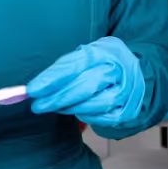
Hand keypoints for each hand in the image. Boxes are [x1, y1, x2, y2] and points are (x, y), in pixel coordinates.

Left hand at [26, 37, 146, 126]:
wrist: (134, 73)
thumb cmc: (103, 64)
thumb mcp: (87, 55)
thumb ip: (63, 69)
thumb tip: (36, 87)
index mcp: (108, 51)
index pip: (77, 64)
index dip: (53, 78)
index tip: (33, 90)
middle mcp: (121, 70)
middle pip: (87, 86)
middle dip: (59, 97)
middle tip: (38, 105)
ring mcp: (127, 91)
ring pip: (95, 104)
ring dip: (70, 108)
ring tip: (56, 106)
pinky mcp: (128, 110)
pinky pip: (102, 117)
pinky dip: (86, 116)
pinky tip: (77, 111)